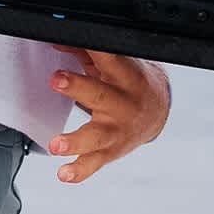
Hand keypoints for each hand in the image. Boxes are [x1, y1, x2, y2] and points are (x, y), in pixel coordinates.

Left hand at [46, 48, 170, 182]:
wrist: (158, 112)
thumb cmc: (130, 84)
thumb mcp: (115, 65)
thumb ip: (85, 53)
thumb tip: (57, 41)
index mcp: (126, 76)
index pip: (108, 58)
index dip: (93, 49)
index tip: (70, 39)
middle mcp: (124, 104)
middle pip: (101, 95)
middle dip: (78, 87)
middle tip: (56, 79)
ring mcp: (118, 131)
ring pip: (97, 136)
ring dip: (75, 141)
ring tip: (55, 145)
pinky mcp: (111, 152)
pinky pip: (95, 163)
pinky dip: (79, 171)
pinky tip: (64, 173)